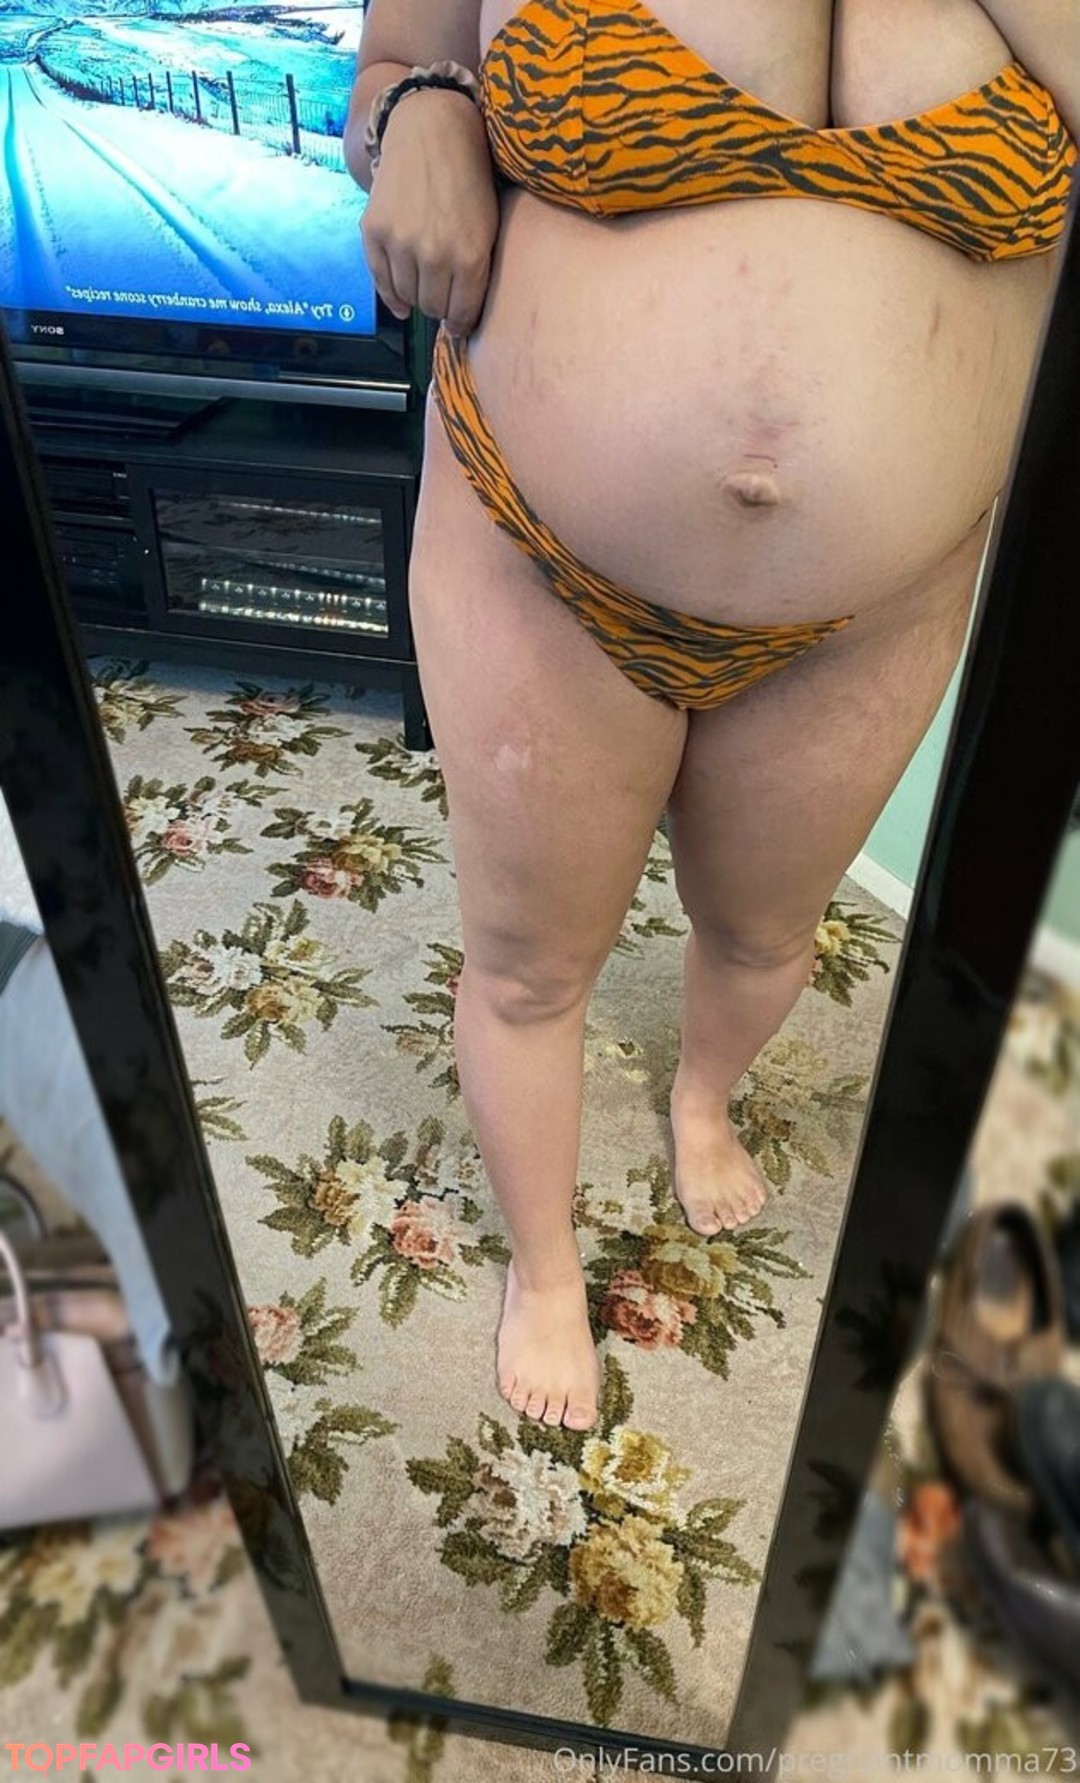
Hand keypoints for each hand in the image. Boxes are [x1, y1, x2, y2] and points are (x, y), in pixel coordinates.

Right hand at [360, 86, 499, 337]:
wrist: (432, 129)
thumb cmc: (469, 179)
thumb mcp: (488, 227)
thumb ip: (477, 274)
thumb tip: (457, 320)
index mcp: (470, 255)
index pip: (462, 314)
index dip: (460, 323)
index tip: (458, 323)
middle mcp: (434, 254)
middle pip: (433, 308)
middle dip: (439, 308)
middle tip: (442, 298)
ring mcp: (401, 243)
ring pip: (407, 297)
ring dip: (416, 298)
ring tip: (424, 286)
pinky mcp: (374, 230)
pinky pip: (380, 280)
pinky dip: (391, 296)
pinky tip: (400, 303)